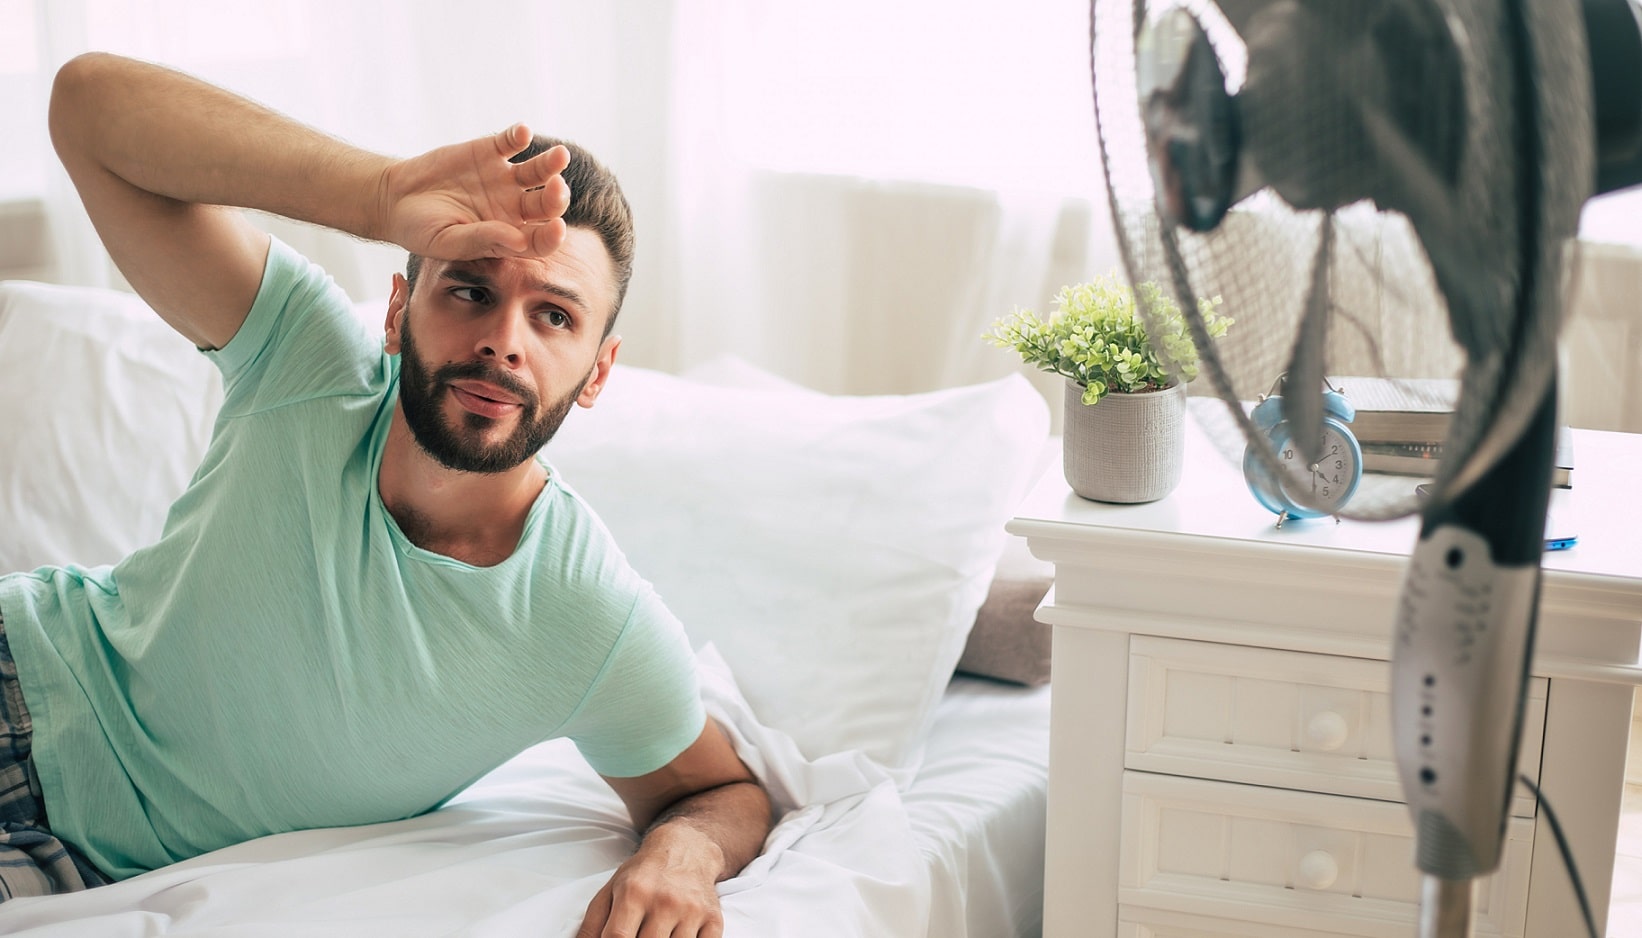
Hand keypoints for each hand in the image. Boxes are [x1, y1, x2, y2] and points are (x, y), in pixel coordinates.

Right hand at [376, 123, 571, 261]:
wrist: (396, 199)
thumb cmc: (421, 230)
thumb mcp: (447, 240)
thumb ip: (483, 240)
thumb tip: (520, 241)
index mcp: (508, 237)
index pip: (540, 240)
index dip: (552, 236)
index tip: (559, 228)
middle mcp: (514, 208)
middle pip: (546, 204)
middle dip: (556, 197)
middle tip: (557, 188)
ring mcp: (504, 179)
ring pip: (538, 171)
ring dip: (550, 164)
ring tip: (559, 155)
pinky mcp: (489, 152)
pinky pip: (510, 142)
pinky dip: (518, 136)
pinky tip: (522, 132)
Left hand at [576, 825, 725, 937]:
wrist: (687, 849)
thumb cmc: (643, 874)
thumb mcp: (610, 891)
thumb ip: (591, 925)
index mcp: (634, 893)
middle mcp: (664, 901)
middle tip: (640, 936)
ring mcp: (691, 911)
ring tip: (657, 933)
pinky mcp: (713, 919)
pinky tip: (677, 936)